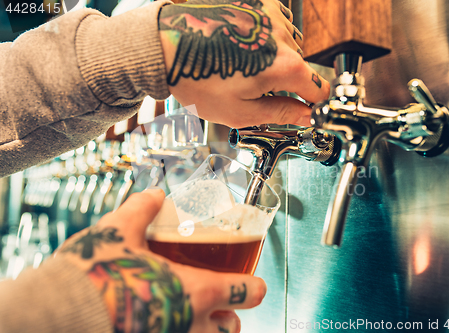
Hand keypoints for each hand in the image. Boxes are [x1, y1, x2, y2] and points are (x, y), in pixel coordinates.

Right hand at [56, 188, 265, 332]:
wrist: (58, 315)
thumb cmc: (93, 277)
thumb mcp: (120, 231)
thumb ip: (142, 208)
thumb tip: (153, 194)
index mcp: (194, 291)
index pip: (246, 292)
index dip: (253, 285)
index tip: (252, 282)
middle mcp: (190, 324)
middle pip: (232, 327)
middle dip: (229, 315)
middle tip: (219, 301)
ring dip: (208, 329)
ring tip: (193, 315)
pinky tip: (160, 319)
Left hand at [158, 0, 329, 127]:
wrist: (166, 48)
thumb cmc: (196, 79)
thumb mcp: (240, 111)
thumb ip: (281, 112)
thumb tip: (305, 114)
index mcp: (282, 65)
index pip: (318, 87)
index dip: (313, 102)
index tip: (307, 107)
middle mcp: (281, 35)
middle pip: (300, 65)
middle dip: (285, 79)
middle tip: (255, 87)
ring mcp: (269, 15)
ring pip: (288, 45)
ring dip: (274, 57)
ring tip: (242, 64)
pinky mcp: (257, 3)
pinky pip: (274, 25)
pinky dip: (264, 38)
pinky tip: (242, 46)